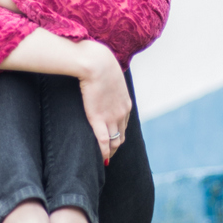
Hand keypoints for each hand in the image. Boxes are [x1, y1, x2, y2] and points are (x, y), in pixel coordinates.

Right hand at [77, 41, 131, 161]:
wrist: (97, 63)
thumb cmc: (99, 65)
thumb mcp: (110, 77)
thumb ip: (108, 85)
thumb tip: (101, 83)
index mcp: (126, 104)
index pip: (124, 125)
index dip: (117, 134)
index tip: (111, 140)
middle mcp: (122, 113)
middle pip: (121, 136)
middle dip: (114, 147)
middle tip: (107, 154)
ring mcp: (112, 117)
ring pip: (114, 142)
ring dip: (109, 152)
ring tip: (102, 159)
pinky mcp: (99, 119)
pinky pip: (103, 142)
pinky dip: (103, 152)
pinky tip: (101, 159)